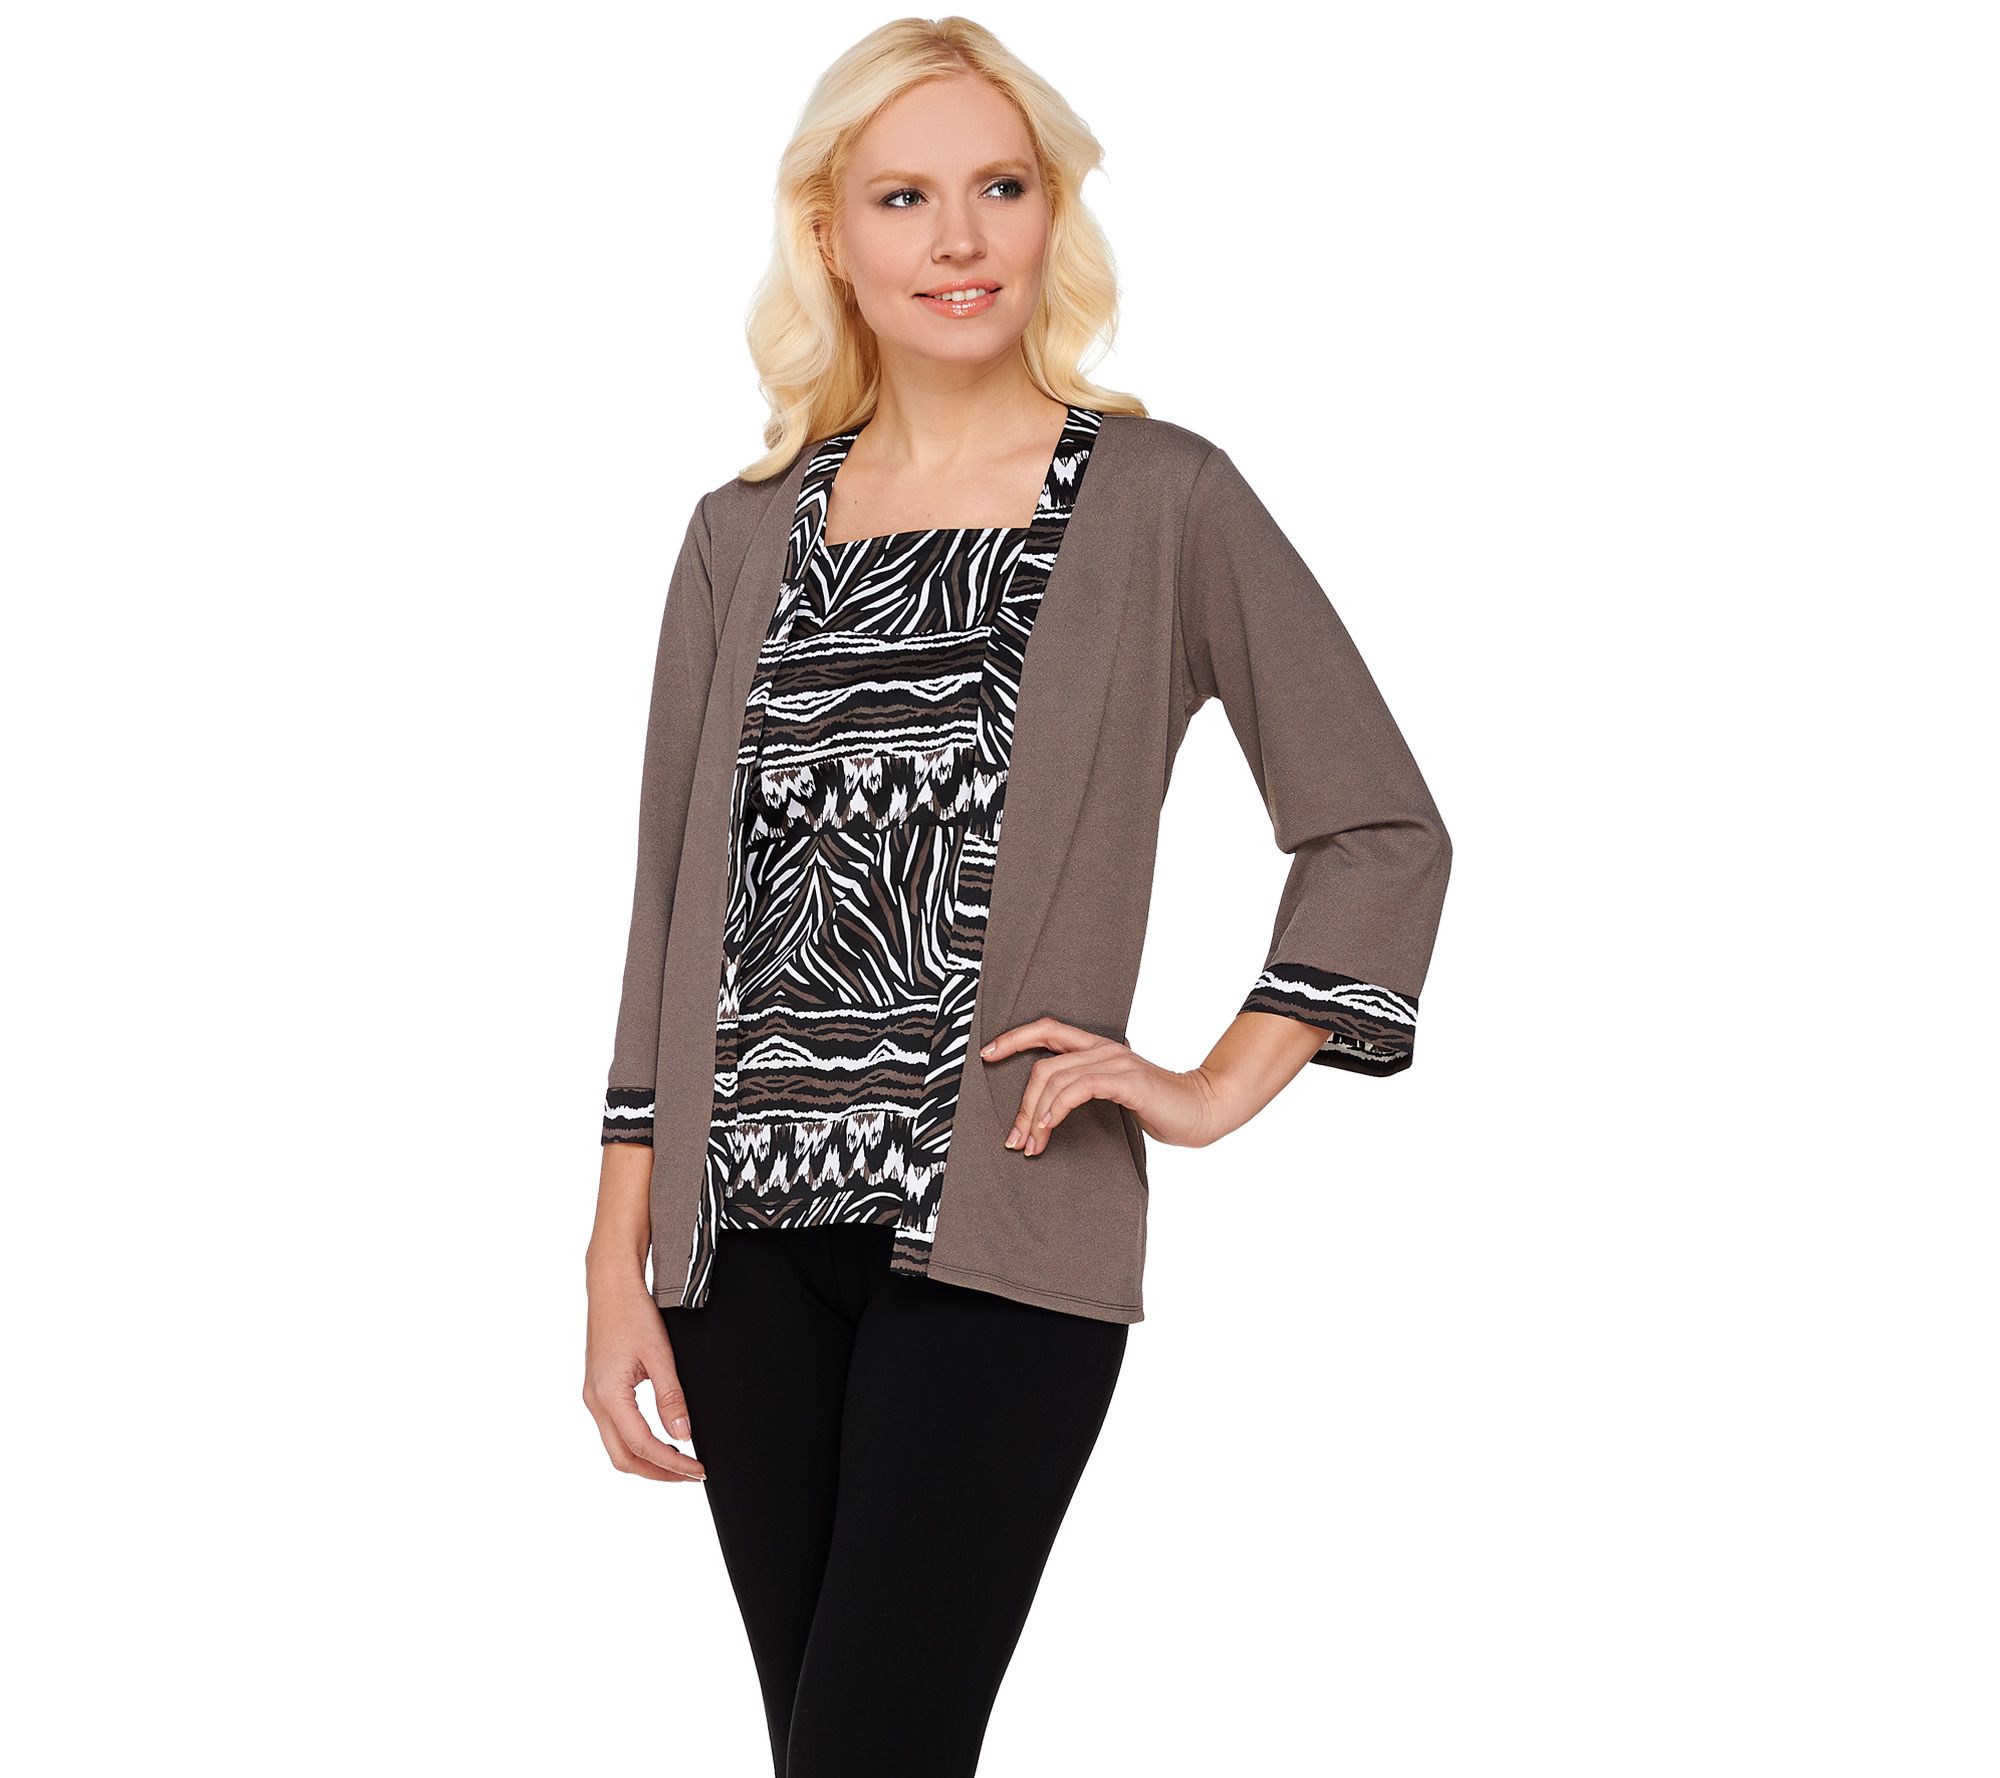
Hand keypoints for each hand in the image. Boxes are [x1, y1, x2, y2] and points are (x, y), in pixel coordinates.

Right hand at [583, 1275, 707, 1482]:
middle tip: (691, 1474)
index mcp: (608, 1396)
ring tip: (680, 1463)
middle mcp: (595, 1402)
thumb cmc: (634, 1313)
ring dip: (648, 1461)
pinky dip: (638, 1444)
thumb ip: (671, 1397)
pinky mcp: (598, 1391)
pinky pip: (615, 1431)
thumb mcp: (659, 1355)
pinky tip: (661, 1440)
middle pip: (624, 1458)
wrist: (611, 1287)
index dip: (672, 1464)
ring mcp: (594, 1398)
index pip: (642, 1446)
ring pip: (617, 1448)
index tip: (698, 1470)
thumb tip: (684, 1436)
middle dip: (658, 1472)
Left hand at [980, 1016, 1234, 1153]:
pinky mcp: (1127, 1081)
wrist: (1202, 1109)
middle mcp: (1103, 1049)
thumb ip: (1084, 1090)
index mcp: (1097, 1047)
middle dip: (1021, 1105)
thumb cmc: (1156, 1106)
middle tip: (1014, 1139)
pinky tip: (1048, 1129)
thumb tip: (1044, 1110)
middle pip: (1043, 1065)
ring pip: (1056, 1079)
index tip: (987, 1054)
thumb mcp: (1113, 1093)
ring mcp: (1116, 1063)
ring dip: (1034, 1115)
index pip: (1047, 1030)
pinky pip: (1080, 1089)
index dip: (1014, 1037)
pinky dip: (1057, 1109)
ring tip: (1028, 1144)